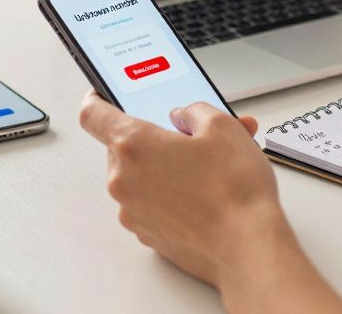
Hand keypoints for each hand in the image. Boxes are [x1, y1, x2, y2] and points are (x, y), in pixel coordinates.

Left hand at [79, 92, 341, 311]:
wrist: (247, 247)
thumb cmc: (234, 191)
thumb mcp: (223, 127)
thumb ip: (194, 111)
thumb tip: (183, 117)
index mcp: (133, 145)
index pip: (94, 114)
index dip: (97, 99)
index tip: (102, 95)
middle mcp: (124, 181)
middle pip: (123, 147)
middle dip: (154, 139)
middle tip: (189, 137)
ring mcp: (133, 212)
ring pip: (139, 177)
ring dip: (164, 168)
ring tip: (207, 167)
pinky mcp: (148, 235)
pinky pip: (150, 204)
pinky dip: (169, 196)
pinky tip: (203, 194)